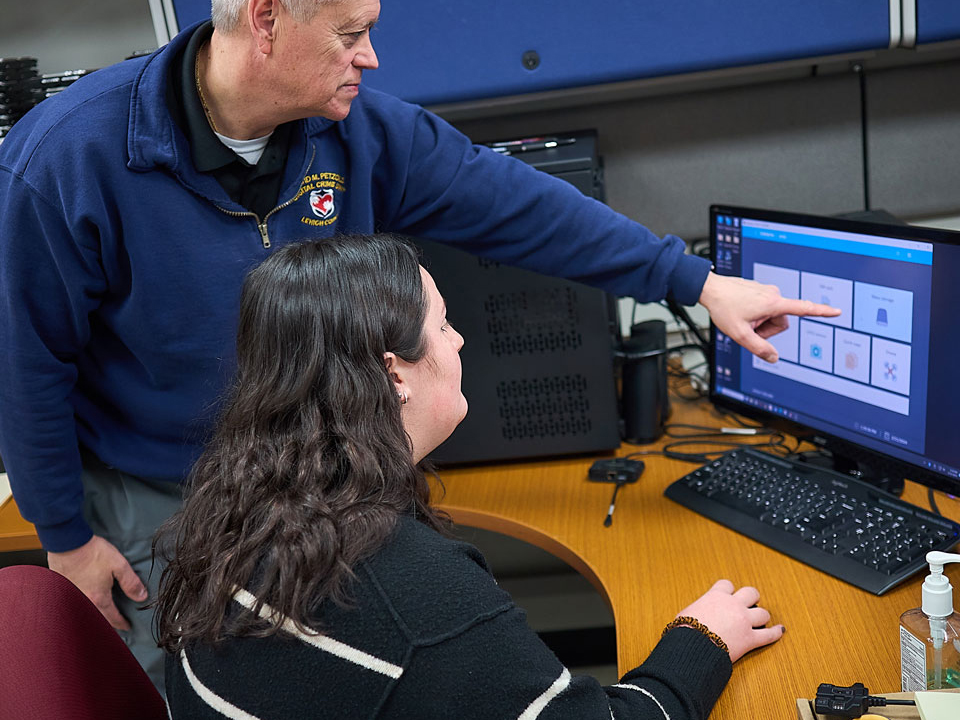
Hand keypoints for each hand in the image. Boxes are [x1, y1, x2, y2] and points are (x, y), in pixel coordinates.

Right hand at [47, 534, 147, 630]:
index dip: (122, 624)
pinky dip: (82, 606)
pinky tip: (86, 601)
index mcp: (98, 598)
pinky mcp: (63, 589)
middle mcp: (83, 601)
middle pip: (98, 619)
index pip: (112, 618)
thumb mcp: (119, 565)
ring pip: (85, 612)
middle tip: (116, 624)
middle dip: (108, 624)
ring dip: (95, 615)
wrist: (67, 542)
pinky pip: (74, 603)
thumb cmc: (92, 552)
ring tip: (103, 615)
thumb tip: (142, 597)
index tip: (128, 627)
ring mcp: (71, 596)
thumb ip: (131, 582)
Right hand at [676, 579, 783, 661]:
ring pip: (763, 613)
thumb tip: (691, 616)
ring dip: (762, 616)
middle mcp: (733, 605)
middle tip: (750, 603)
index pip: (726, 585)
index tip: (728, 594)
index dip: (729, 590)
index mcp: (716, 596)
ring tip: (761, 619)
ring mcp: (744, 621)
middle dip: (751, 598)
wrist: (693, 646)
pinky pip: (768, 635)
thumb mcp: (686, 614)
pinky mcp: (750, 639)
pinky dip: (775, 633)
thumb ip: (696, 611)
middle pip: (750, 593)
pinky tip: (779, 630)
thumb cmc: (685, 631)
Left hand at [698, 272, 840, 362]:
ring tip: (743, 318)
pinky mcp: (760, 291)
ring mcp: (766, 292)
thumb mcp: (740, 335)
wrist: (710, 289)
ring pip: (772, 317)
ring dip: (760, 323)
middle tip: (748, 327)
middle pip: (781, 323)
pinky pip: (763, 309)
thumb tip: (774, 358)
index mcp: (773, 304)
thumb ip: (759, 349)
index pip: (803, 309)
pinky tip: (740, 311)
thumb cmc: (724, 308)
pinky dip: (754, 315)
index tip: (837, 311)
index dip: (821, 312)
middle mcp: (773, 294)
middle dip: (766, 330)